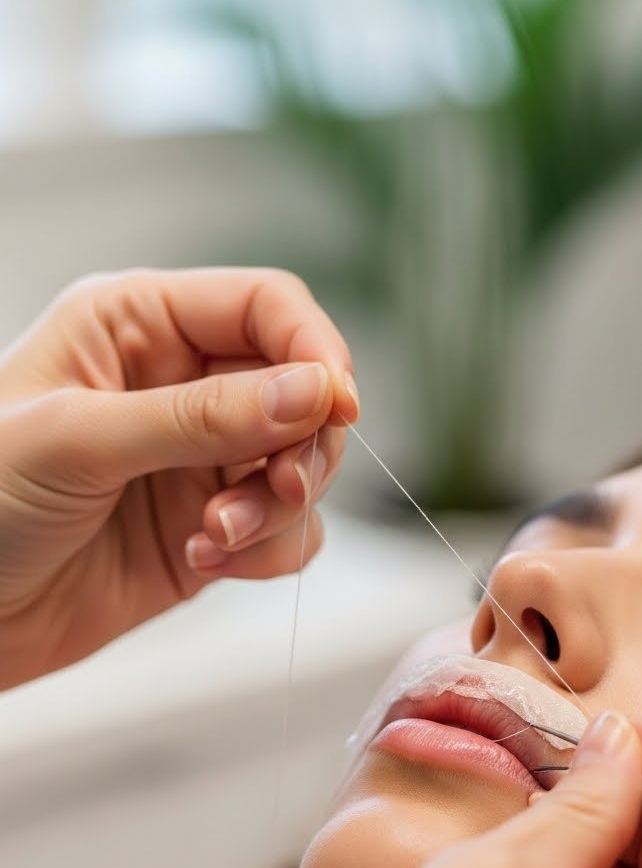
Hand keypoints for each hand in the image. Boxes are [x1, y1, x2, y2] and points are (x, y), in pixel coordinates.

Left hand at [0, 267, 357, 687]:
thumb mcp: (79, 442)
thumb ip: (200, 416)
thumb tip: (315, 393)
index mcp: (138, 324)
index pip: (265, 306)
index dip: (314, 349)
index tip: (337, 406)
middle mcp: (178, 383)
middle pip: (301, 388)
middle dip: (303, 443)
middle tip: (280, 487)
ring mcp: (198, 459)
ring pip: (302, 463)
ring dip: (280, 506)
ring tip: (217, 537)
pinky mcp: (210, 528)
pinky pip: (286, 530)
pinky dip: (267, 550)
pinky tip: (205, 560)